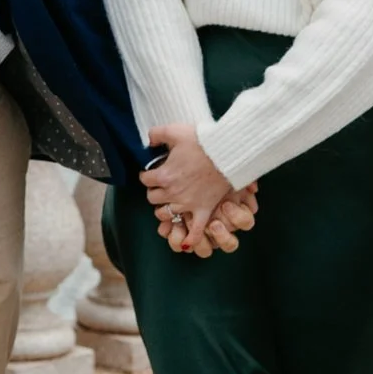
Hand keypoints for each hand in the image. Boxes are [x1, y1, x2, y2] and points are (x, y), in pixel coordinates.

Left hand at [143, 126, 251, 256]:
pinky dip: (190, 238)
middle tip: (162, 186)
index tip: (152, 172)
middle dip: (154, 191)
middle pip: (152, 198)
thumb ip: (156, 134)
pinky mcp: (203, 210)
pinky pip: (195, 230)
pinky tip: (186, 242)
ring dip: (164, 210)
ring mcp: (187, 203)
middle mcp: (172, 192)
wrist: (227, 152)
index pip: (144, 179)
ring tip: (169, 204)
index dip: (147, 175)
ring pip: (165, 214)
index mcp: (163, 175)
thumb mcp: (175, 130)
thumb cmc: (202, 141)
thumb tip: (148, 141)